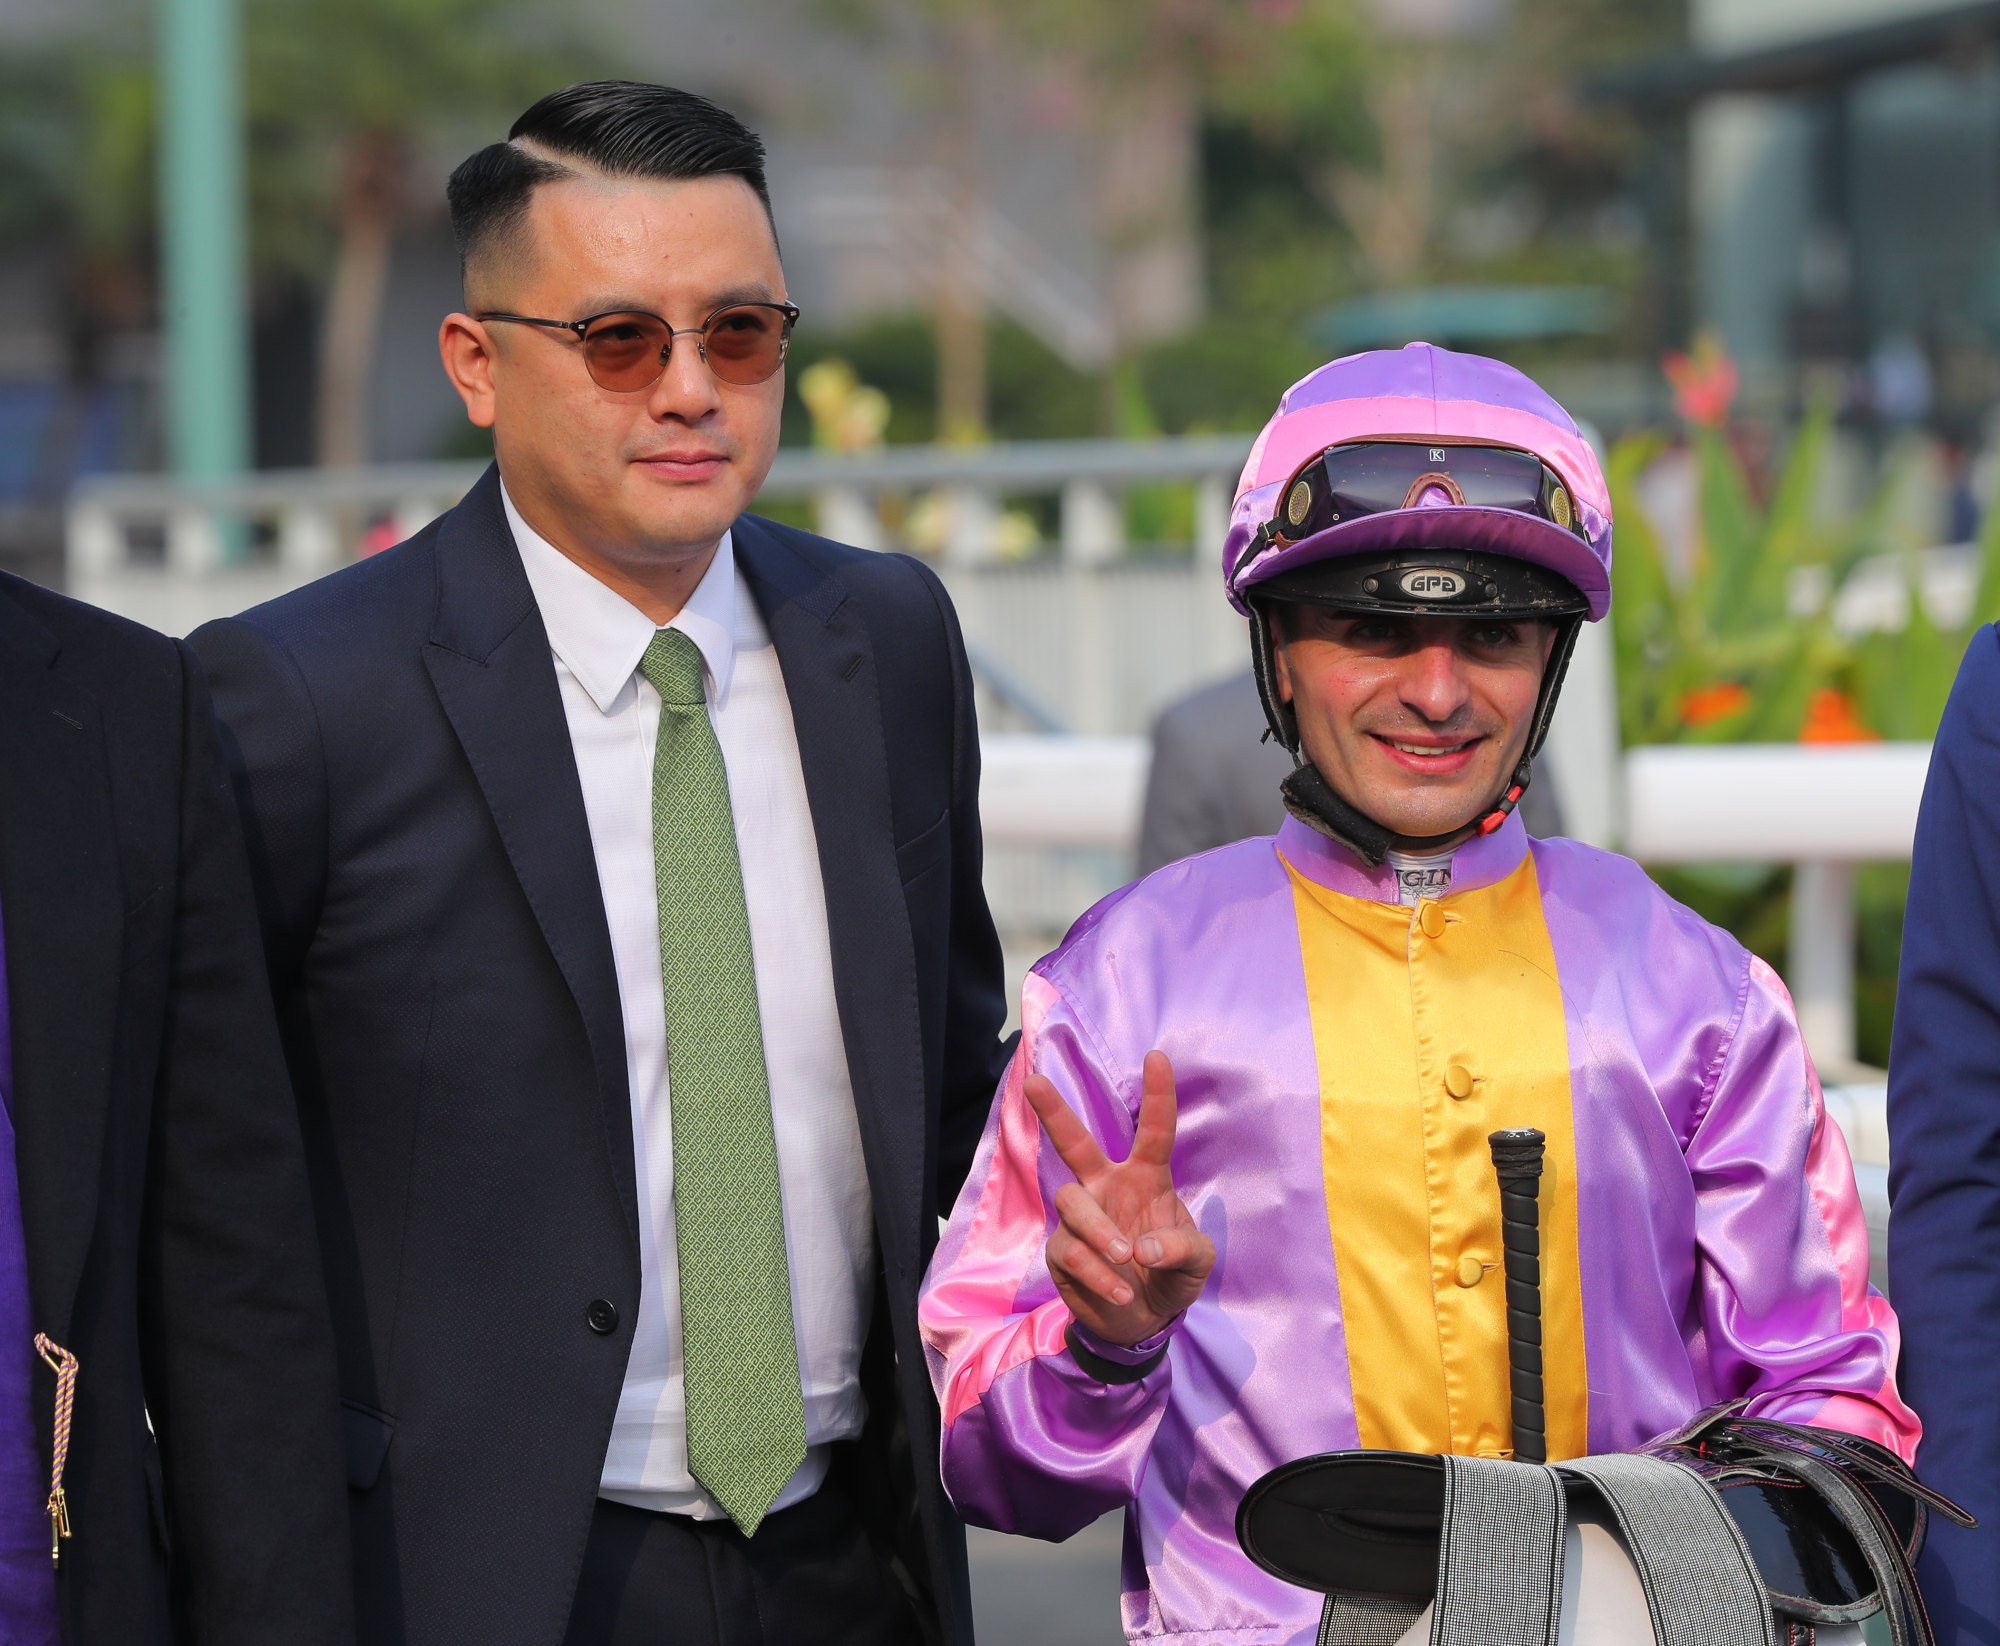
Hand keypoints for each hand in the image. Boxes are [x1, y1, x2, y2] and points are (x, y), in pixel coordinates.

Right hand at [1025, 1050, 1215, 1347]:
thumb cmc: (1172, 1275)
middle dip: (1055, 1112)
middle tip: (1033, 1081)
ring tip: (1127, 1260)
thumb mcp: (1197, 1263)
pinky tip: (1120, 1291)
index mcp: (1146, 1179)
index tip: (1157, 1056)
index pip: (1153, 1132)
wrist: (1142, 1321)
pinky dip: (1098, 1272)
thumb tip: (1143, 1246)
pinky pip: (1070, 1249)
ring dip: (1101, 1231)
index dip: (1158, 1095)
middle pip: (1076, 1143)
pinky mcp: (1061, 1250)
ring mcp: (1081, 1217)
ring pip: (1072, 1202)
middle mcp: (1107, 1188)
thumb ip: (1182, 1248)